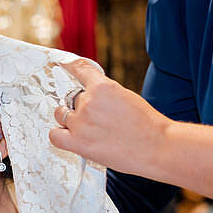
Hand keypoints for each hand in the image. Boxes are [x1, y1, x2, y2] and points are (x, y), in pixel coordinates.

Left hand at [49, 59, 164, 174]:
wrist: (158, 147)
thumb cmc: (147, 124)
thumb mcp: (126, 96)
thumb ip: (105, 93)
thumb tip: (89, 95)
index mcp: (102, 87)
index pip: (79, 69)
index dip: (70, 67)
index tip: (64, 66)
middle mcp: (88, 102)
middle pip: (71, 97)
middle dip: (80, 105)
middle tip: (95, 117)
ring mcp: (81, 123)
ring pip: (61, 115)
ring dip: (70, 119)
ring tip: (86, 128)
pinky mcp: (78, 143)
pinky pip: (55, 135)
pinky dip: (59, 135)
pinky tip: (69, 136)